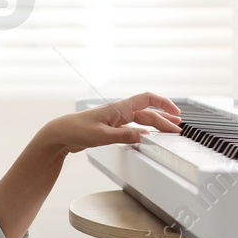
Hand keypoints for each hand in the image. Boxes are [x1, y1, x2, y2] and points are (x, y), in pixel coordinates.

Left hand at [51, 92, 182, 153]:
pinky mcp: (112, 128)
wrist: (60, 134)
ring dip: (156, 126)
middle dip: (164, 120)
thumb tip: (145, 136)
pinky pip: (133, 128)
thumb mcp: (102, 136)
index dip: (164, 103)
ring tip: (169, 131)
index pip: (147, 99)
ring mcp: (116, 120)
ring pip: (141, 121)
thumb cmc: (76, 130)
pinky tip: (149, 137)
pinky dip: (144, 132)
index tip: (176, 112)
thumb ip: (124, 135)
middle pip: (148, 113)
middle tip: (177, 130)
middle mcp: (120, 112)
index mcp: (119, 109)